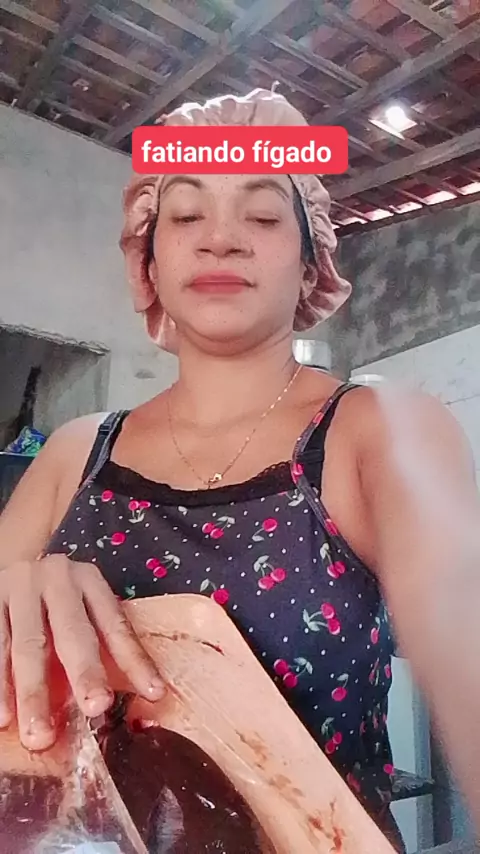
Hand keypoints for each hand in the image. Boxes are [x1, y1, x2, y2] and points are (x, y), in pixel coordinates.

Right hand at [0, 554, 164, 749]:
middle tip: (96, 708)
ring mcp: (18, 590)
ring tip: (38, 734)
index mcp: (88, 580)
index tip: (153, 693)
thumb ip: (98, 639)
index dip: (135, 660)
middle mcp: (55, 580)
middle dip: (84, 673)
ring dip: (31, 694)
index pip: (115, 625)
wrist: (11, 565)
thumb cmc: (54, 598)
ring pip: (25, 646)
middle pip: (71, 633)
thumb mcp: (81, 603)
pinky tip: (3, 716)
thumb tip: (136, 698)